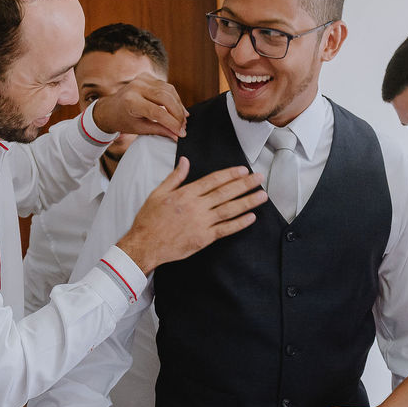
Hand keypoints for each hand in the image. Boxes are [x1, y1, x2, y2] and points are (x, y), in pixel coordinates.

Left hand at [91, 74, 187, 139]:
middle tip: (183, 126)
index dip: (172, 123)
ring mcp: (141, 79)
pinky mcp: (146, 76)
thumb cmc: (124, 120)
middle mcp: (136, 87)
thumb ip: (160, 130)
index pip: (158, 112)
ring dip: (178, 106)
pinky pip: (166, 86)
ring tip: (182, 119)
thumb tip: (177, 135)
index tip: (181, 133)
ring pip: (169, 90)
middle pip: (166, 98)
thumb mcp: (140, 129)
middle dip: (178, 114)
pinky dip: (174, 98)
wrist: (110, 109)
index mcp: (131, 101)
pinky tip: (178, 109)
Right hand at [116, 157, 267, 273]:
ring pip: (229, 210)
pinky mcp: (204, 238)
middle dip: (245, 184)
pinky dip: (239, 223)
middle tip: (259, 178)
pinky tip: (251, 217)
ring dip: (247, 202)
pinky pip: (225, 229)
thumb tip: (185, 161)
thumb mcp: (158, 193)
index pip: (213, 180)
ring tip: (262, 195)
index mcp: (186, 194)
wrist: (144, 244)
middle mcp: (196, 207)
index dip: (230, 174)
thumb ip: (175, 177)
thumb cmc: (149, 220)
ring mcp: (201, 223)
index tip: (243, 170)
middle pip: (225, 193)